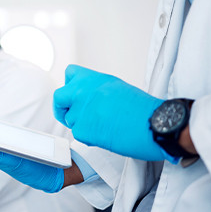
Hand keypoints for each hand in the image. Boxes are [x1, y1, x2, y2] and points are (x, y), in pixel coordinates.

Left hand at [53, 65, 176, 161]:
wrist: (152, 123)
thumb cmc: (140, 108)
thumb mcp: (114, 87)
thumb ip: (95, 90)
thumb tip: (85, 98)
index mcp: (91, 78)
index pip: (69, 74)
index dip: (70, 86)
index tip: (74, 95)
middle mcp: (81, 92)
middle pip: (58, 97)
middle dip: (61, 108)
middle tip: (69, 115)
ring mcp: (79, 111)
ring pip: (71, 120)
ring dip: (82, 125)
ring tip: (106, 125)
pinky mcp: (81, 130)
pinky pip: (79, 135)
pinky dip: (90, 138)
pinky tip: (107, 134)